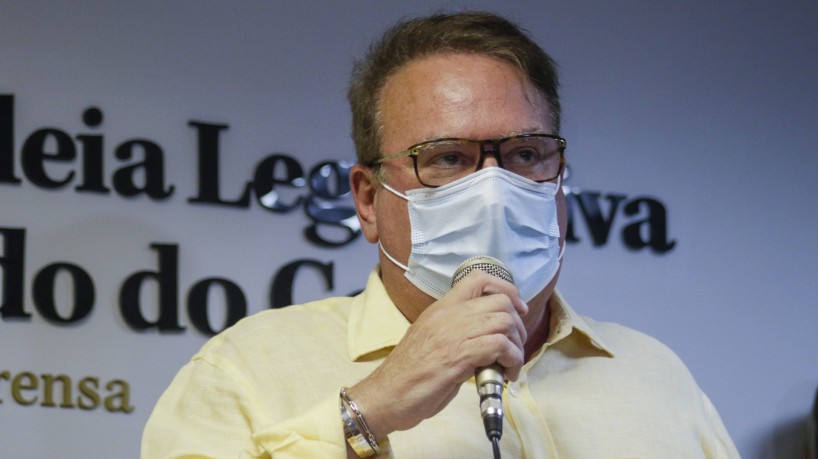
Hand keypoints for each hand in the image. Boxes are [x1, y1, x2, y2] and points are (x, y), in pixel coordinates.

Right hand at [347, 270, 527, 438]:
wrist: (386, 395)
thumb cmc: (409, 374)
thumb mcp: (433, 339)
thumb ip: (458, 331)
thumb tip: (488, 337)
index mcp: (441, 308)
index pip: (479, 278)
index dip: (506, 290)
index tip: (516, 310)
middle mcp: (448, 315)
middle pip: (501, 301)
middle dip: (518, 324)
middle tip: (515, 346)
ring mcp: (452, 334)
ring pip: (504, 322)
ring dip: (517, 346)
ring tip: (511, 365)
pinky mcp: (457, 356)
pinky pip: (498, 346)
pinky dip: (512, 360)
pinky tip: (506, 374)